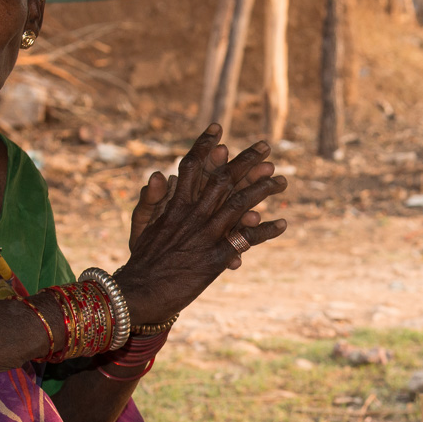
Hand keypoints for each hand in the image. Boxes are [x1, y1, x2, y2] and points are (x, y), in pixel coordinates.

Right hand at [115, 124, 286, 326]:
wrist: (140, 293)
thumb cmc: (141, 260)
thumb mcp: (140, 225)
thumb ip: (151, 198)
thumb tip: (160, 172)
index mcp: (174, 205)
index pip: (190, 167)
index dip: (204, 146)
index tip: (218, 128)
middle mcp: (192, 216)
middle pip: (222, 180)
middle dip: (245, 161)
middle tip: (266, 146)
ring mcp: (206, 236)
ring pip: (238, 205)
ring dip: (261, 190)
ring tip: (281, 180)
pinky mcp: (217, 258)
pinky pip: (245, 241)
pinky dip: (264, 231)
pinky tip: (282, 223)